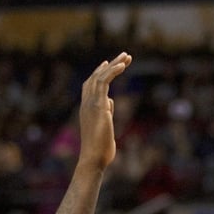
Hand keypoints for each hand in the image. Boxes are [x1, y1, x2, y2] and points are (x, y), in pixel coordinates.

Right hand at [78, 52, 130, 171]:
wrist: (93, 157)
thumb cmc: (100, 146)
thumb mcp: (105, 125)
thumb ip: (105, 111)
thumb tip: (110, 101)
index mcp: (88, 108)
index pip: (91, 85)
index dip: (100, 73)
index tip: (110, 64)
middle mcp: (87, 103)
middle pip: (95, 78)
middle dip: (110, 65)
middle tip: (124, 55)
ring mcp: (90, 103)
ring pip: (100, 77)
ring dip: (114, 64)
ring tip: (127, 56)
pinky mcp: (97, 105)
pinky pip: (103, 82)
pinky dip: (112, 71)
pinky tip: (122, 65)